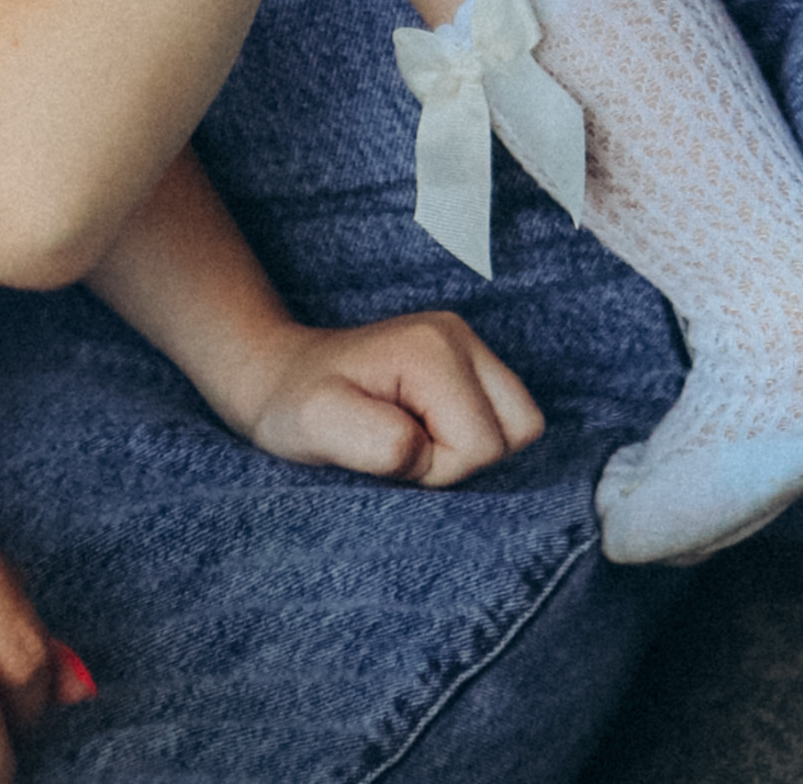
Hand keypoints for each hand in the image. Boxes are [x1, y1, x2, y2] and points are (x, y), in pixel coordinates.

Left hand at [227, 311, 544, 487]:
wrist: (281, 377)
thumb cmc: (296, 404)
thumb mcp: (320, 426)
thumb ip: (378, 443)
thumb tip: (426, 453)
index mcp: (433, 349)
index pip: (483, 443)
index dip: (440, 468)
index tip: (391, 453)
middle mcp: (459, 335)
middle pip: (520, 428)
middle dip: (465, 458)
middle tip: (405, 448)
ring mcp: (467, 343)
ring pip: (520, 423)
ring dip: (472, 449)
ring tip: (415, 439)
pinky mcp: (466, 361)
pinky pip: (505, 417)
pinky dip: (474, 437)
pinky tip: (426, 431)